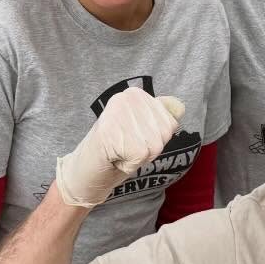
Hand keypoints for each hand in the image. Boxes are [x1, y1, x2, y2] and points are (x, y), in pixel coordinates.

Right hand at [54, 90, 184, 207]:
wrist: (85, 169)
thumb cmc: (115, 148)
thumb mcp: (142, 128)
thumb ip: (162, 115)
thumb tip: (179, 106)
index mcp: (135, 94)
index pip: (170, 122)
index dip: (154, 139)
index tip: (132, 137)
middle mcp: (128, 98)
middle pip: (164, 134)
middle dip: (148, 149)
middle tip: (124, 147)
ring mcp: (120, 114)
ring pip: (155, 146)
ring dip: (140, 157)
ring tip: (119, 151)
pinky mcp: (113, 133)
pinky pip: (142, 157)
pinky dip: (131, 164)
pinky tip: (114, 157)